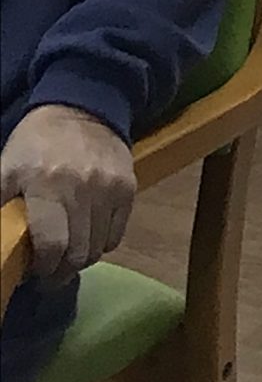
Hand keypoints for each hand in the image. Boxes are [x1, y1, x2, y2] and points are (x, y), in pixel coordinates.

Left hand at [0, 104, 136, 287]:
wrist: (81, 107)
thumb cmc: (36, 144)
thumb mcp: (6, 171)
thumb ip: (1, 207)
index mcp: (47, 186)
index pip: (53, 246)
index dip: (43, 269)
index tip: (33, 273)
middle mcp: (83, 189)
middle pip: (79, 254)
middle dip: (61, 271)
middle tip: (49, 270)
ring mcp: (110, 188)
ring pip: (99, 249)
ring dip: (81, 257)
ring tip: (67, 252)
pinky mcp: (128, 188)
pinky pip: (116, 235)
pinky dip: (101, 243)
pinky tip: (86, 234)